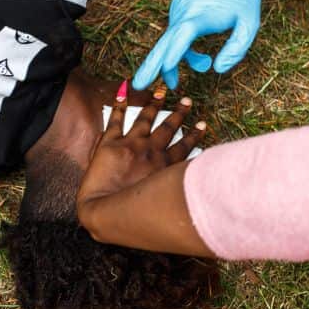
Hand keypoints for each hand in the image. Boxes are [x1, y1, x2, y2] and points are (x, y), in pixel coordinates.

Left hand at [77, 84, 205, 209]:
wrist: (106, 211)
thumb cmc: (134, 216)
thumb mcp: (162, 201)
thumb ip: (174, 188)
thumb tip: (191, 186)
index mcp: (164, 166)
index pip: (183, 147)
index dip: (194, 136)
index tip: (203, 124)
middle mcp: (151, 152)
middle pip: (168, 129)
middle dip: (178, 114)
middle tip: (187, 102)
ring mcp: (132, 144)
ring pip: (146, 119)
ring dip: (154, 105)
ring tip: (161, 93)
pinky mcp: (111, 143)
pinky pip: (116, 119)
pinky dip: (120, 104)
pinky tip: (123, 91)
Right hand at [134, 0, 264, 89]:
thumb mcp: (249, 25)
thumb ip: (236, 50)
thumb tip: (217, 70)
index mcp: (201, 16)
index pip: (183, 37)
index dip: (175, 54)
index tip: (167, 70)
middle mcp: (184, 12)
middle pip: (163, 43)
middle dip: (151, 66)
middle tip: (139, 85)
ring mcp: (177, 8)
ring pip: (170, 41)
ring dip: (177, 59)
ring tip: (197, 68)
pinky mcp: (177, 6)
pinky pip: (174, 32)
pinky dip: (180, 46)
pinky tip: (198, 52)